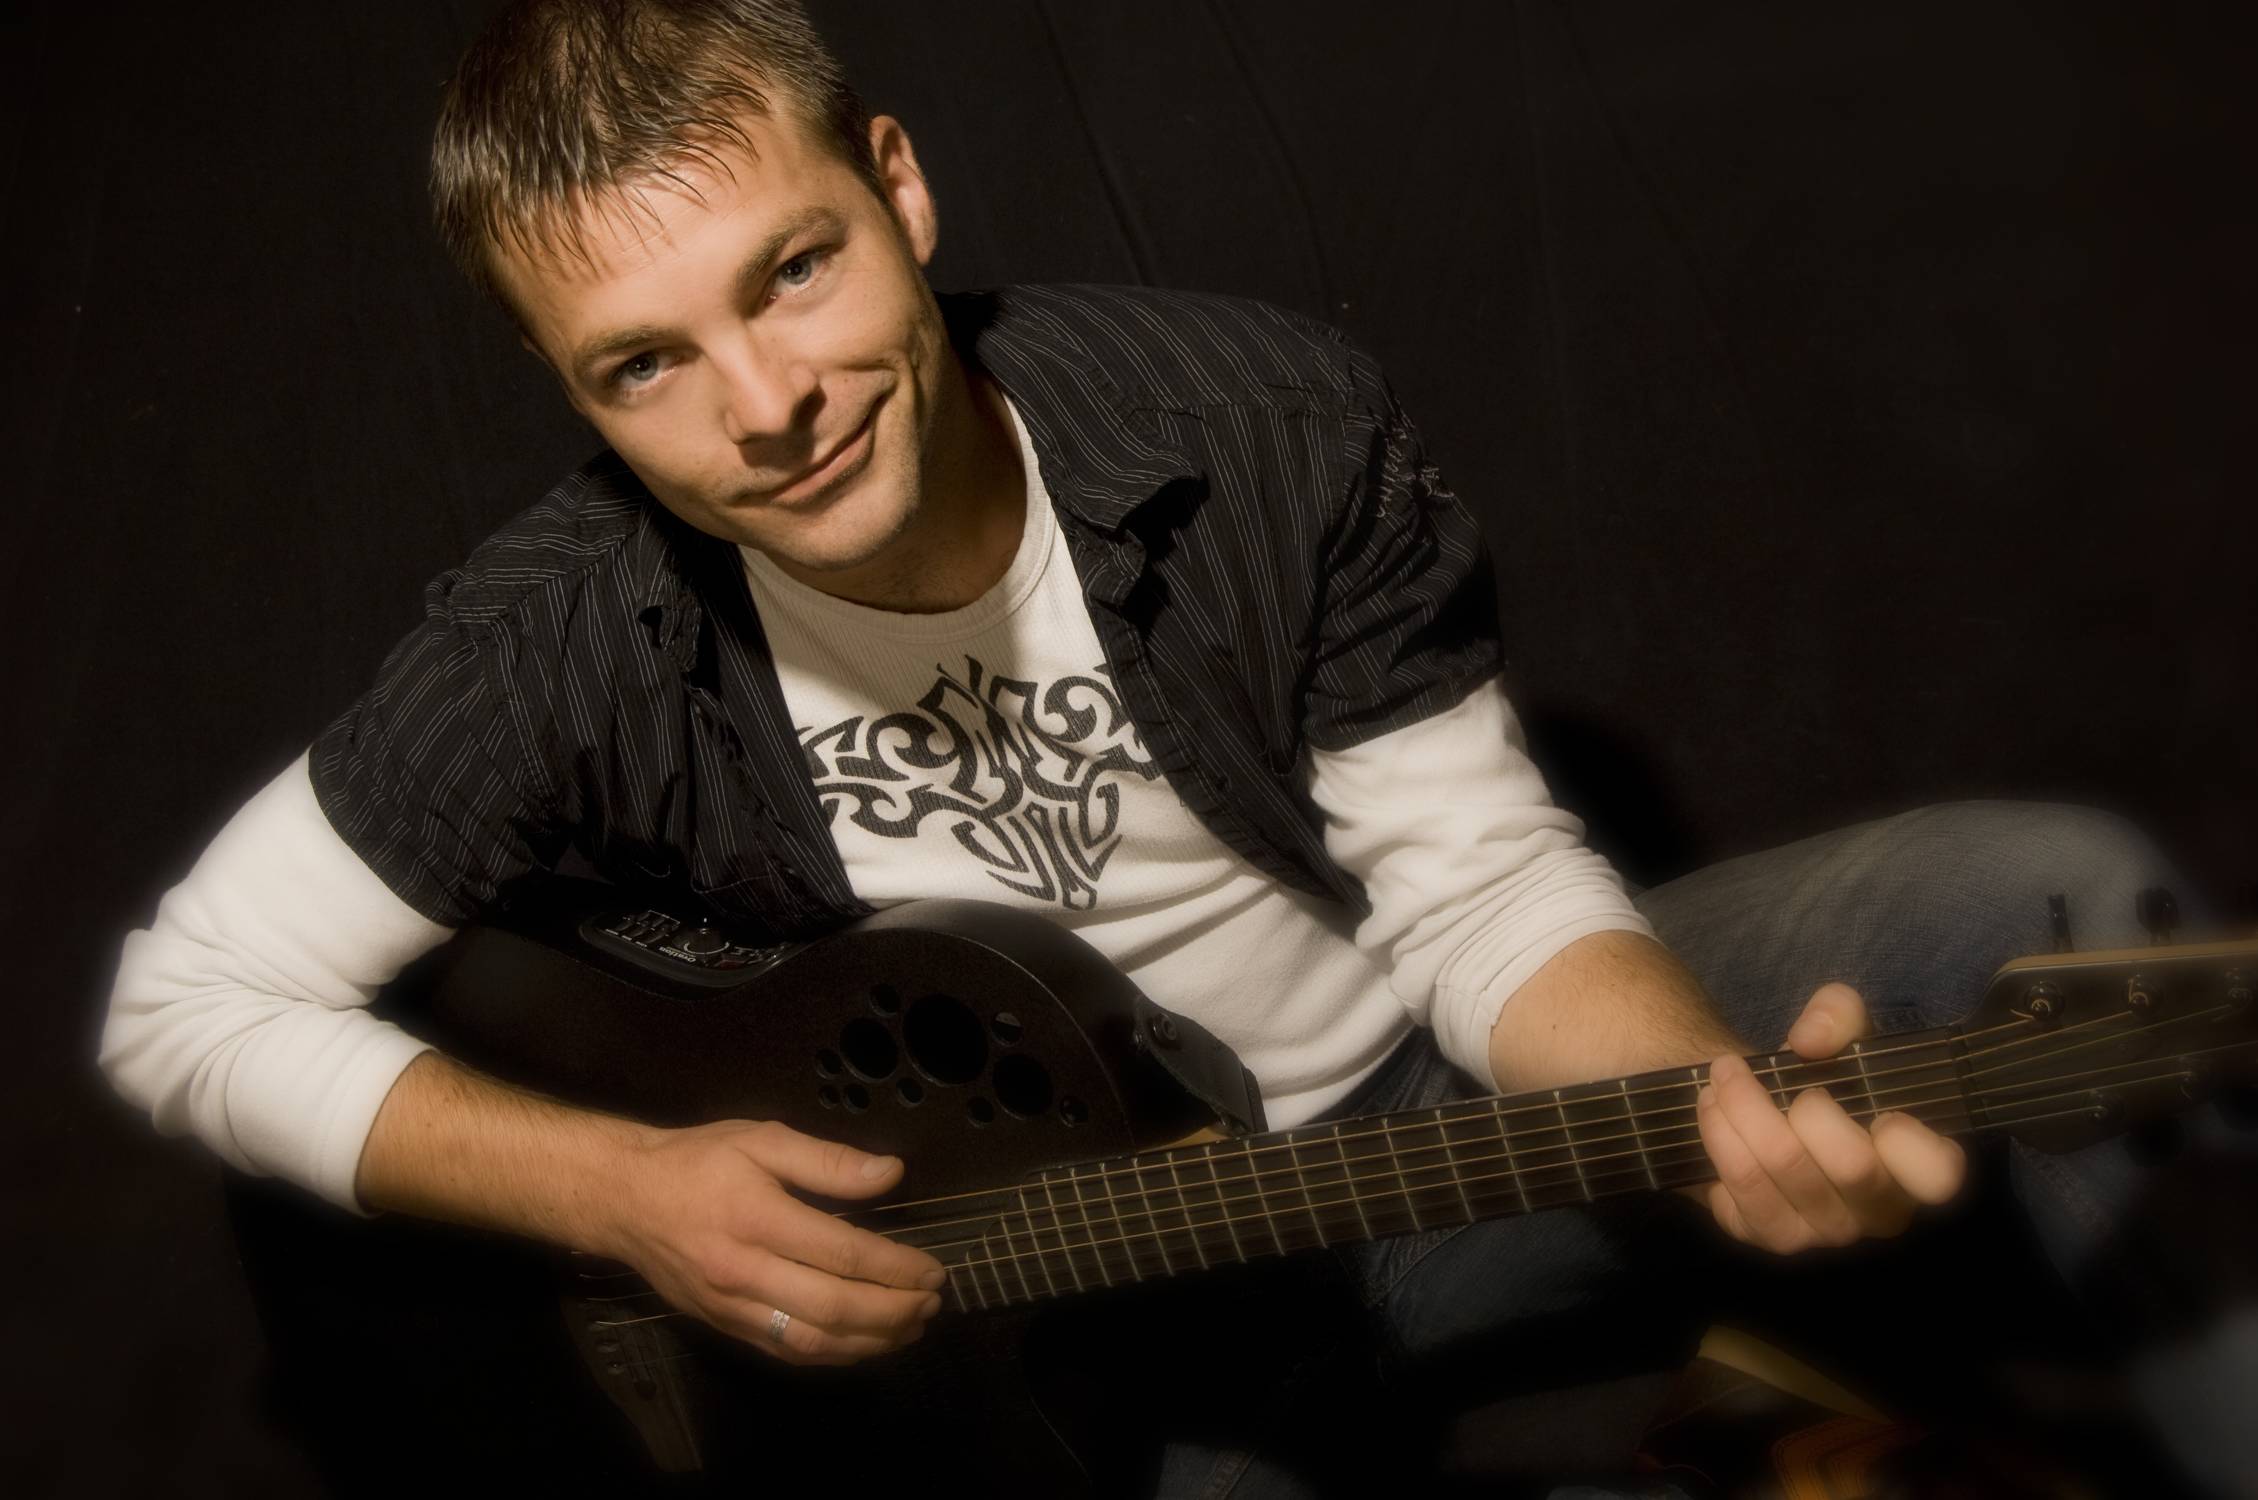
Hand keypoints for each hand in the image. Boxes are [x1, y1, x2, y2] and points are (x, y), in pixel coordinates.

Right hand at [598, 1118, 947, 1365]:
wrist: (623, 1199)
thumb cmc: (697, 1162)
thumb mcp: (761, 1139)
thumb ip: (827, 1160)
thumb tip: (890, 1174)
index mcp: (758, 1219)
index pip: (843, 1255)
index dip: (896, 1268)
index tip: (932, 1270)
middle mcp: (745, 1273)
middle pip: (833, 1308)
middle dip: (893, 1312)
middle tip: (932, 1304)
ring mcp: (732, 1308)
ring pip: (812, 1342)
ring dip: (870, 1342)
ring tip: (911, 1329)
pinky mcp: (723, 1327)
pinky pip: (785, 1351)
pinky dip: (832, 1354)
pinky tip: (862, 1344)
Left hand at [1694, 982, 1967, 1253]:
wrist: (1770, 1111)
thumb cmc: (1826, 1078)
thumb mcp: (1844, 1033)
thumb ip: (1838, 1015)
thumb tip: (1809, 1040)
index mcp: (1919, 1167)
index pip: (1939, 1178)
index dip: (1909, 1144)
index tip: (1879, 1108)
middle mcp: (1880, 1210)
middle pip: (1851, 1167)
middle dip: (1801, 1104)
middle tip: (1760, 1070)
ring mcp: (1827, 1232)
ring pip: (1783, 1172)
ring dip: (1740, 1111)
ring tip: (1720, 1075)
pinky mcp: (1773, 1237)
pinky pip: (1740, 1191)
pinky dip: (1718, 1138)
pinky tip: (1711, 1110)